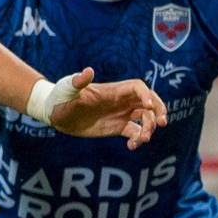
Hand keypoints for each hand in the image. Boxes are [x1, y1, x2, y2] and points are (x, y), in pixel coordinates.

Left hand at [47, 68, 168, 148]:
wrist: (55, 113)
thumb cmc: (61, 97)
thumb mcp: (68, 89)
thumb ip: (78, 81)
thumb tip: (88, 71)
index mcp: (113, 90)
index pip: (137, 88)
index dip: (146, 94)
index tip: (147, 106)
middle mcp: (121, 101)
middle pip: (148, 101)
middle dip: (158, 109)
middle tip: (162, 122)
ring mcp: (120, 114)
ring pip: (145, 118)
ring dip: (149, 128)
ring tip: (143, 140)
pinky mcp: (116, 127)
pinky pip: (134, 133)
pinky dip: (137, 139)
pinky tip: (131, 146)